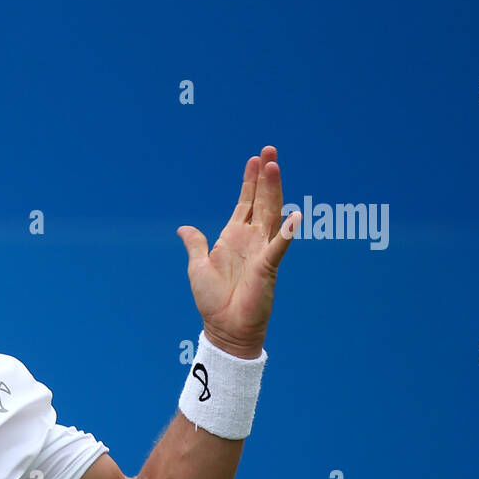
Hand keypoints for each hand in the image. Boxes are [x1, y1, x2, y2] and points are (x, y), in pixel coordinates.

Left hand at [176, 146, 300, 358]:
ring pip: (271, 214)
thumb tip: (184, 228)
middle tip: (269, 150)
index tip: (254, 159)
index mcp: (234, 237)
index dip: (250, 181)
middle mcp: (251, 239)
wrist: (223, 327)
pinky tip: (294, 216)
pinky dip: (286, 232)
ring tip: (274, 166)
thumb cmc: (213, 300)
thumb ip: (195, 244)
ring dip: (274, 191)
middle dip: (265, 176)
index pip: (245, 202)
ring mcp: (262, 251)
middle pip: (262, 201)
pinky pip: (278, 246)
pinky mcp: (267, 267)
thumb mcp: (197, 266)